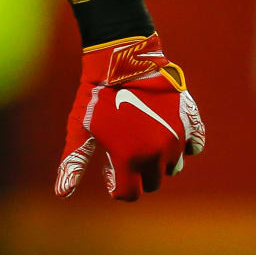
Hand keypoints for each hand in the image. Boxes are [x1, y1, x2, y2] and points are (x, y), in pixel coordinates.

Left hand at [55, 33, 204, 200]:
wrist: (122, 60)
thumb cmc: (96, 95)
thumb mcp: (80, 128)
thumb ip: (73, 162)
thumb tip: (61, 194)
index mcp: (128, 159)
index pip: (129, 194)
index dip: (116, 184)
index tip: (109, 166)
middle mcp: (156, 154)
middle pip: (151, 183)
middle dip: (138, 172)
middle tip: (125, 147)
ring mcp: (176, 138)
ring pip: (172, 166)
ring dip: (159, 159)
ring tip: (142, 134)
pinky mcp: (191, 122)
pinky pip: (194, 146)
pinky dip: (183, 143)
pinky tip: (165, 127)